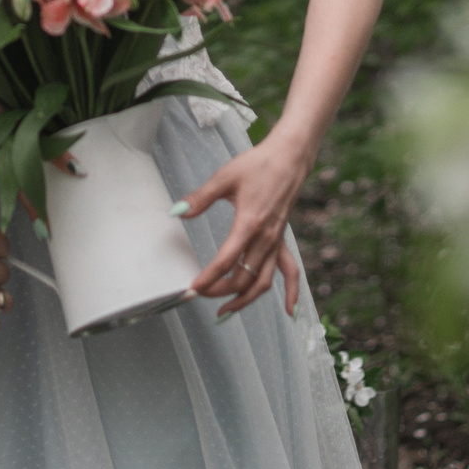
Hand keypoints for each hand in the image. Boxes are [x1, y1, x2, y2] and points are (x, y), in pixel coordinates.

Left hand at [176, 133, 310, 318]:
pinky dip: (290, 293)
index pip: (226, 261)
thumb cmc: (258, 165)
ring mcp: (276, 242)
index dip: (208, 278)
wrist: (289, 157)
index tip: (192, 289)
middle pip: (243, 277)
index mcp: (249, 224)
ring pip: (263, 281)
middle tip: (200, 295)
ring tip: (226, 311)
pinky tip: (290, 310)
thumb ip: (201, 198)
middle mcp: (266, 238)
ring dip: (245, 300)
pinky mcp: (282, 240)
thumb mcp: (224, 177)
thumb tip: (177, 212)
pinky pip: (289, 272)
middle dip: (220, 291)